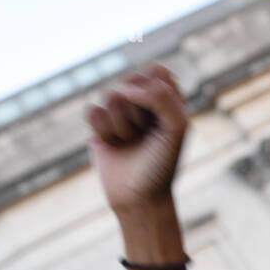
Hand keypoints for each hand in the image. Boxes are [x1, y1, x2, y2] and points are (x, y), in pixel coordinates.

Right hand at [85, 62, 187, 215]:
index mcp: (165, 98)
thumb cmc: (162, 165)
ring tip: (131, 143)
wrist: (139, 198)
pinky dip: (104, 131)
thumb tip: (125, 89)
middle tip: (146, 136)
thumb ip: (161, 96)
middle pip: (131, 81)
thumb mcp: (177, 128)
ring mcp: (118, 112)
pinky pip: (93, 111)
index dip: (155, 91)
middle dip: (139, 112)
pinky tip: (112, 145)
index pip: (156, 71)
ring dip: (123, 126)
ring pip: (110, 96)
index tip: (162, 119)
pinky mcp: (98, 125)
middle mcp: (141, 102)